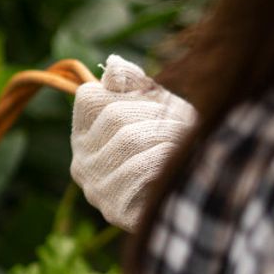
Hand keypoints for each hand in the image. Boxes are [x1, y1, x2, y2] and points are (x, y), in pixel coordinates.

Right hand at [70, 54, 196, 231]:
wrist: (192, 200)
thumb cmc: (173, 146)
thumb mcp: (155, 108)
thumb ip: (133, 86)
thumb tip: (114, 63)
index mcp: (84, 136)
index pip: (90, 97)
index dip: (130, 92)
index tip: (157, 99)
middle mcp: (80, 162)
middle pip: (114, 116)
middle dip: (156, 113)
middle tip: (185, 120)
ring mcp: (94, 188)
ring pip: (128, 140)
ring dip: (167, 135)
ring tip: (185, 140)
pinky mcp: (114, 209)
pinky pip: (138, 170)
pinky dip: (164, 160)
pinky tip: (178, 162)